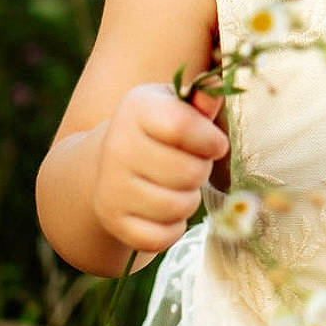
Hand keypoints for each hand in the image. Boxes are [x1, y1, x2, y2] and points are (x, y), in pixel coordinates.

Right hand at [92, 83, 225, 252]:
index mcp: (136, 109)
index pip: (182, 127)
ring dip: (189, 200)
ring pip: (177, 207)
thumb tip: (217, 87)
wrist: (107, 164)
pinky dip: (173, 229)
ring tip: (179, 186)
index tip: (215, 144)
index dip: (210, 140)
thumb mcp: (176, 106)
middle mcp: (117, 146)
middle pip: (187, 172)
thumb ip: (201, 101)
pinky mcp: (113, 220)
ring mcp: (111, 186)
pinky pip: (160, 237)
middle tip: (192, 166)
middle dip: (201, 171)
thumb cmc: (158, 131)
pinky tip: (167, 212)